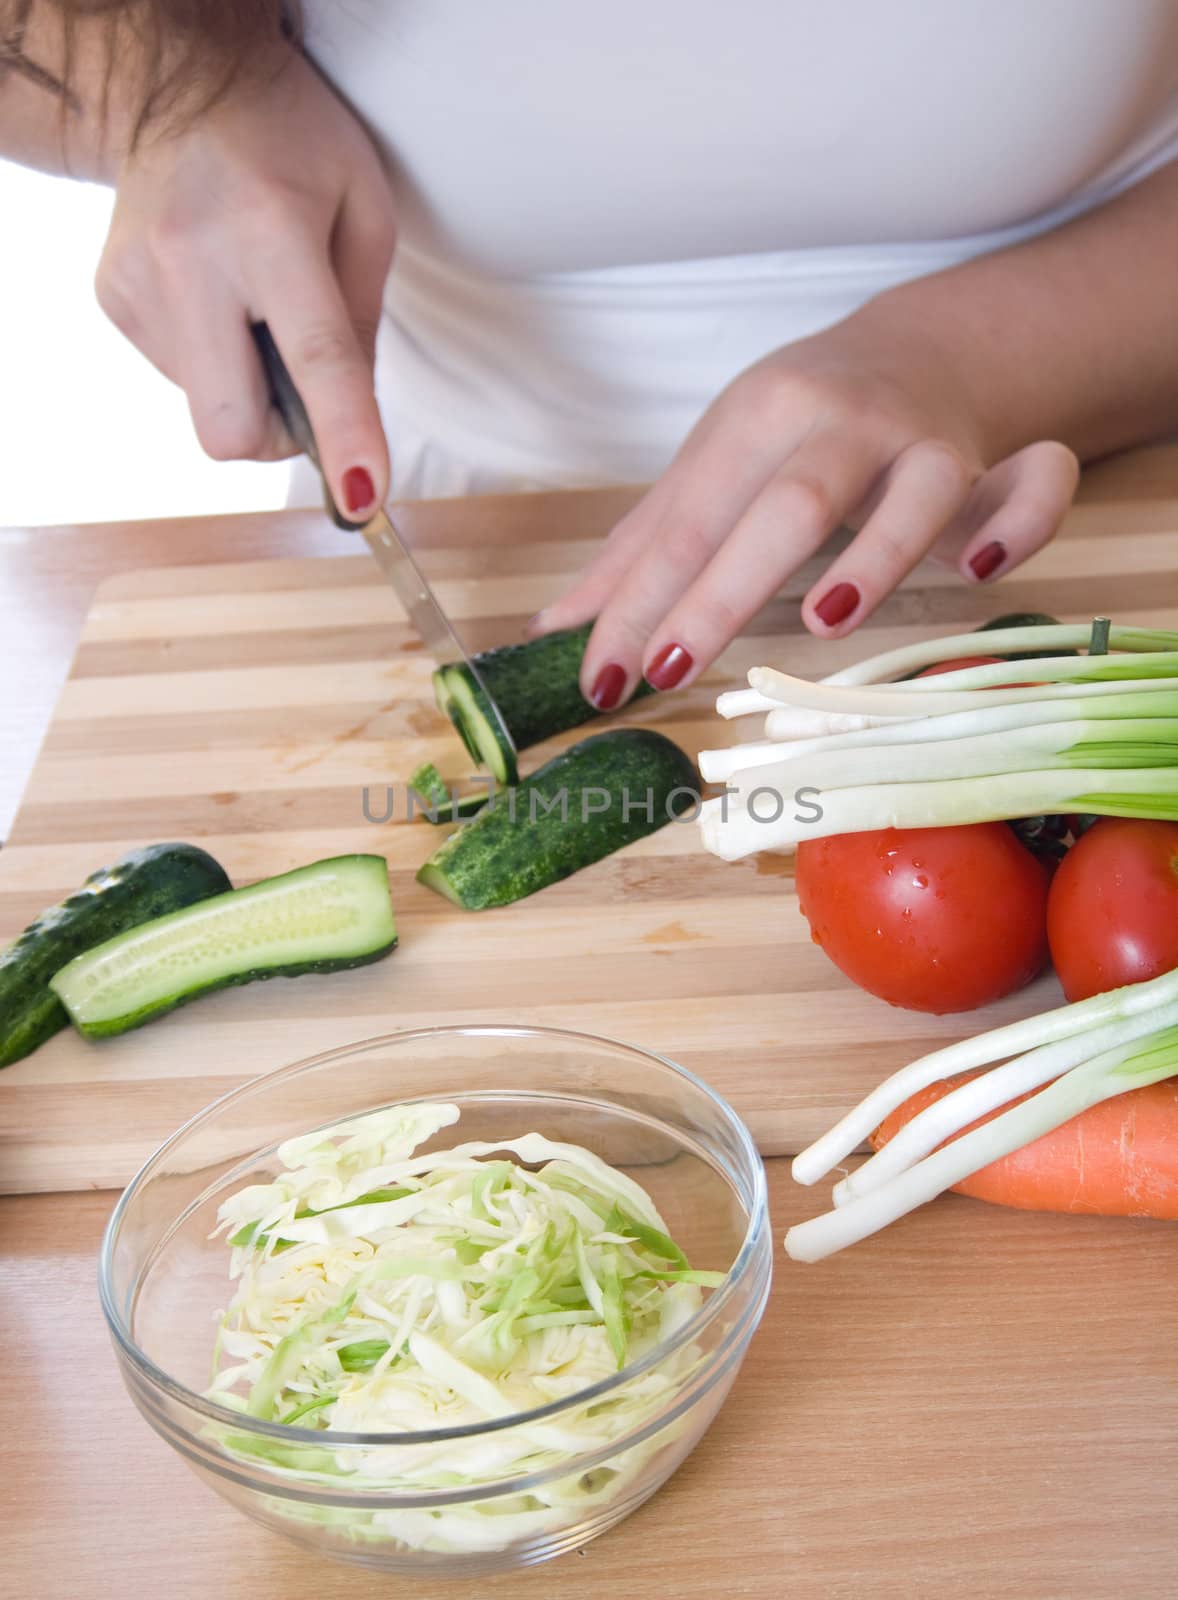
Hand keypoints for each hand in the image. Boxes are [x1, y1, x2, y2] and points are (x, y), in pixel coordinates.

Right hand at [94, 48, 395, 516]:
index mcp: (270, 228)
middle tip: (303, 386)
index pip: (313, 356)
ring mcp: (137, 282)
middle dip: (280, 436)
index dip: (342, 435)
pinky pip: (182, 379)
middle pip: (232, 425)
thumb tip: (351, 427)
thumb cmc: (292, 145)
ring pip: (208, 411)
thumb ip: (364, 324)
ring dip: (247, 385)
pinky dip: (214, 361)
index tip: (361, 498)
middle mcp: (189, 259)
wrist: (180, 86)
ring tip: (253, 304)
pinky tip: (219, 298)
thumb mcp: (364, 211)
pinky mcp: (112, 299)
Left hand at [531, 309, 1078, 705]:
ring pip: (908, 490)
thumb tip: (553, 630)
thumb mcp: (713, 469)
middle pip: (782, 508)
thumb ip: (643, 549)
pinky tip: (978, 570)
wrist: (925, 345)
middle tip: (668, 670)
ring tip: (821, 621)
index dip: (637, 602)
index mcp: (752, 421)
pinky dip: (1017, 521)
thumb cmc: (800, 427)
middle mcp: (836, 420)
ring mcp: (922, 439)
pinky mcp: (994, 460)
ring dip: (873, 554)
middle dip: (721, 590)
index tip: (599, 679)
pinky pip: (1028, 485)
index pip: (685, 523)